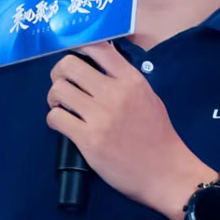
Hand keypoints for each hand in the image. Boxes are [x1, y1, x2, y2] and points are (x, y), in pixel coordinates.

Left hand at [45, 41, 213, 217]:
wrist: (165, 172)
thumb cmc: (157, 136)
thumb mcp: (148, 96)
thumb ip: (124, 79)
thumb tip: (99, 63)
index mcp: (131, 80)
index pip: (97, 47)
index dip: (78, 47)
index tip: (74, 58)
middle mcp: (115, 93)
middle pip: (69, 65)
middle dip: (59, 73)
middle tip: (62, 84)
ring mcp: (101, 117)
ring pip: (58, 90)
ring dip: (54, 97)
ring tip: (62, 106)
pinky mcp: (89, 140)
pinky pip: (56, 117)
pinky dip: (54, 119)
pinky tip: (63, 124)